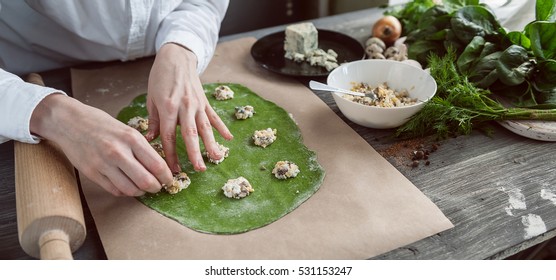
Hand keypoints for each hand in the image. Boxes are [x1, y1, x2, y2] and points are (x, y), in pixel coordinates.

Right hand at [30, 94, 172, 195]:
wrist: (69, 122)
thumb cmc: (101, 124)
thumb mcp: (126, 130)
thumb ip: (141, 147)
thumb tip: (159, 166)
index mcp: (131, 138)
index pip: (157, 165)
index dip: (166, 176)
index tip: (169, 179)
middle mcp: (118, 152)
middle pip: (146, 181)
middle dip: (156, 187)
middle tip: (158, 187)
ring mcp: (103, 164)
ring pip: (130, 189)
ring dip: (140, 192)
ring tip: (143, 188)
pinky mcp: (92, 173)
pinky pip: (114, 190)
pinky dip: (125, 191)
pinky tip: (127, 185)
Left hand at [145, 43, 232, 172]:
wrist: (176, 56)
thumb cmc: (160, 77)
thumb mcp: (151, 98)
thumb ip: (153, 120)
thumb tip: (151, 139)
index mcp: (168, 107)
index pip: (169, 135)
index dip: (170, 154)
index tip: (172, 169)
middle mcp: (184, 106)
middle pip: (190, 134)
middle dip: (195, 152)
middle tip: (199, 168)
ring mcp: (197, 104)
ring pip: (205, 127)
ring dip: (211, 143)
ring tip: (217, 157)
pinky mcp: (205, 101)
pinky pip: (214, 117)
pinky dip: (222, 128)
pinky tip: (228, 139)